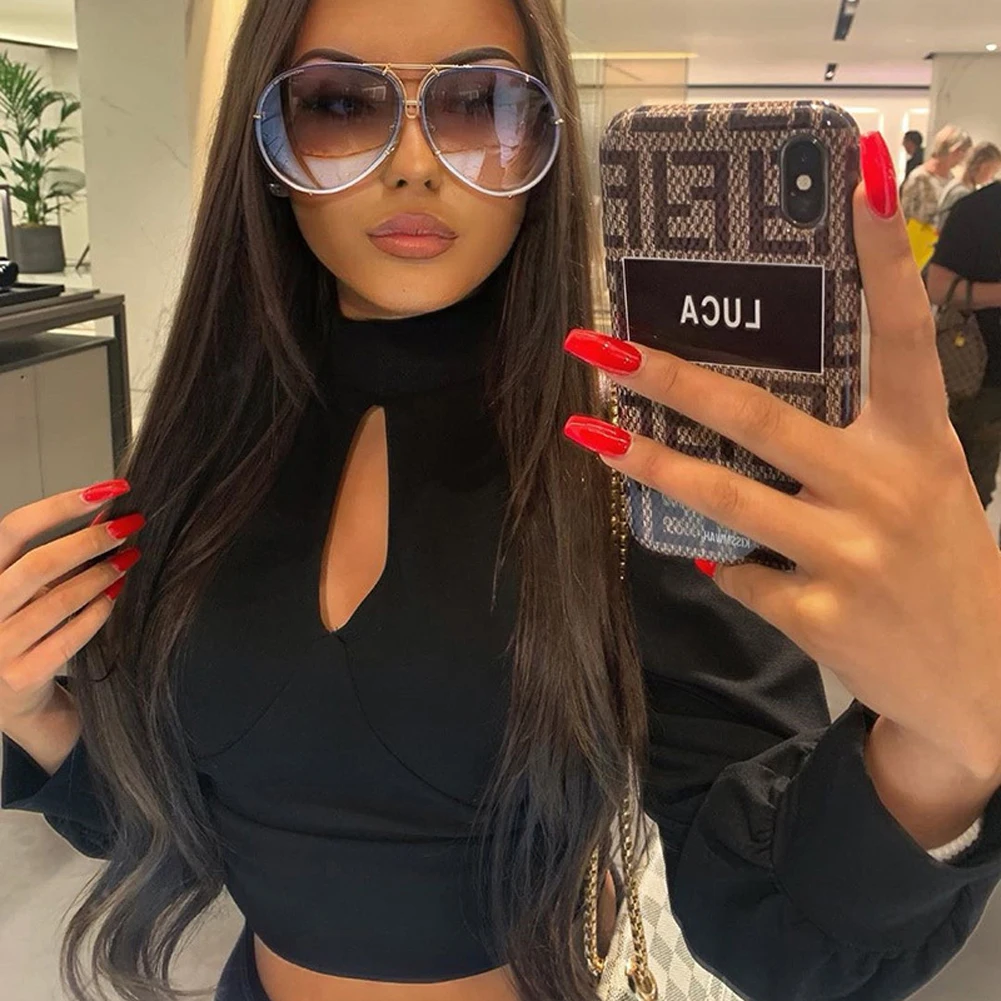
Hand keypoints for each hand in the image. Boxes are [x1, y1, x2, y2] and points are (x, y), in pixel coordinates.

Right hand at [0, 480, 143, 726]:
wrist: (9, 697)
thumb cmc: (20, 627)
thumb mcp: (30, 585)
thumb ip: (62, 549)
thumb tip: (107, 508)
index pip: (13, 529)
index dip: (62, 505)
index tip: (109, 489)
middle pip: (39, 563)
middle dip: (92, 540)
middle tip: (131, 525)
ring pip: (60, 599)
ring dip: (103, 574)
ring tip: (130, 557)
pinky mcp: (22, 675)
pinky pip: (71, 635)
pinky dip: (99, 611)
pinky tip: (117, 594)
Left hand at [562, 132, 1000, 786]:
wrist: (984, 685)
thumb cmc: (942, 564)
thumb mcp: (925, 485)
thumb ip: (858, 445)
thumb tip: (745, 422)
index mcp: (921, 441)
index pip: (902, 331)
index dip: (882, 253)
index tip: (853, 175)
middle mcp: (885, 487)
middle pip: (760, 417)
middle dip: (673, 378)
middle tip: (602, 346)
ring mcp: (848, 553)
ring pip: (723, 495)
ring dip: (649, 463)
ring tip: (592, 434)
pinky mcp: (817, 612)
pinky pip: (737, 572)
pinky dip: (726, 564)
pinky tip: (737, 565)